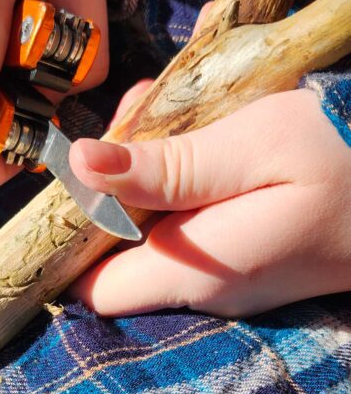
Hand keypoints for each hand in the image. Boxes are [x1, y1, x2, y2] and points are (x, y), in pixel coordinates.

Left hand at [69, 86, 350, 316]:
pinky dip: (186, 175)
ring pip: (154, 228)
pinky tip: (209, 127)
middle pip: (119, 248)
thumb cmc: (347, 157)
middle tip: (146, 112)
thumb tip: (81, 167)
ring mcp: (229, 277)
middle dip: (114, 183)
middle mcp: (204, 286)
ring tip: (180, 106)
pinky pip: (192, 221)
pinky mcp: (248, 258)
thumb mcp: (255, 146)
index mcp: (195, 269)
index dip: (69, 235)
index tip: (78, 174)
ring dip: (151, 168)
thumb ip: (168, 166)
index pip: (89, 287)